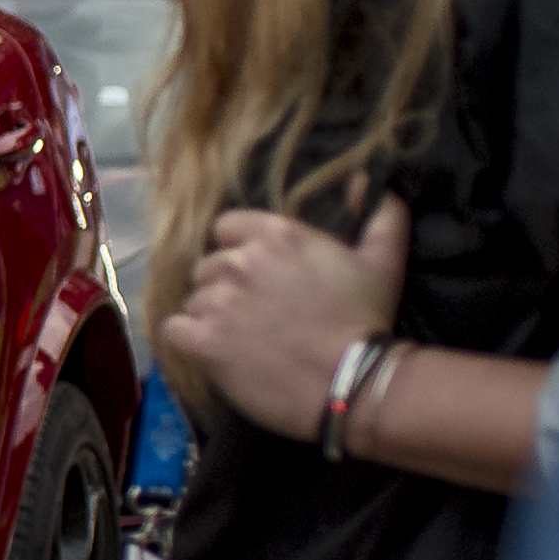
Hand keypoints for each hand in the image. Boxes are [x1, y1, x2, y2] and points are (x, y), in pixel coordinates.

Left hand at [161, 196, 408, 437]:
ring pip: (194, 299)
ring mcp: (217, 302)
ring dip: (211, 315)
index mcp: (275, 236)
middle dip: (224, 285)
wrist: (351, 381)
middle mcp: (239, 263)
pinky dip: (188, 338)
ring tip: (242, 336)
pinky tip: (213, 348)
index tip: (257, 271)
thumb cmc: (366, 320)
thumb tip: (363, 178)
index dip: (237, 248)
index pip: (226, 226)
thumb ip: (378, 213)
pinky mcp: (203, 340)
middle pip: (208, 266)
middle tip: (254, 310)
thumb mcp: (384, 260)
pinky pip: (174, 330)